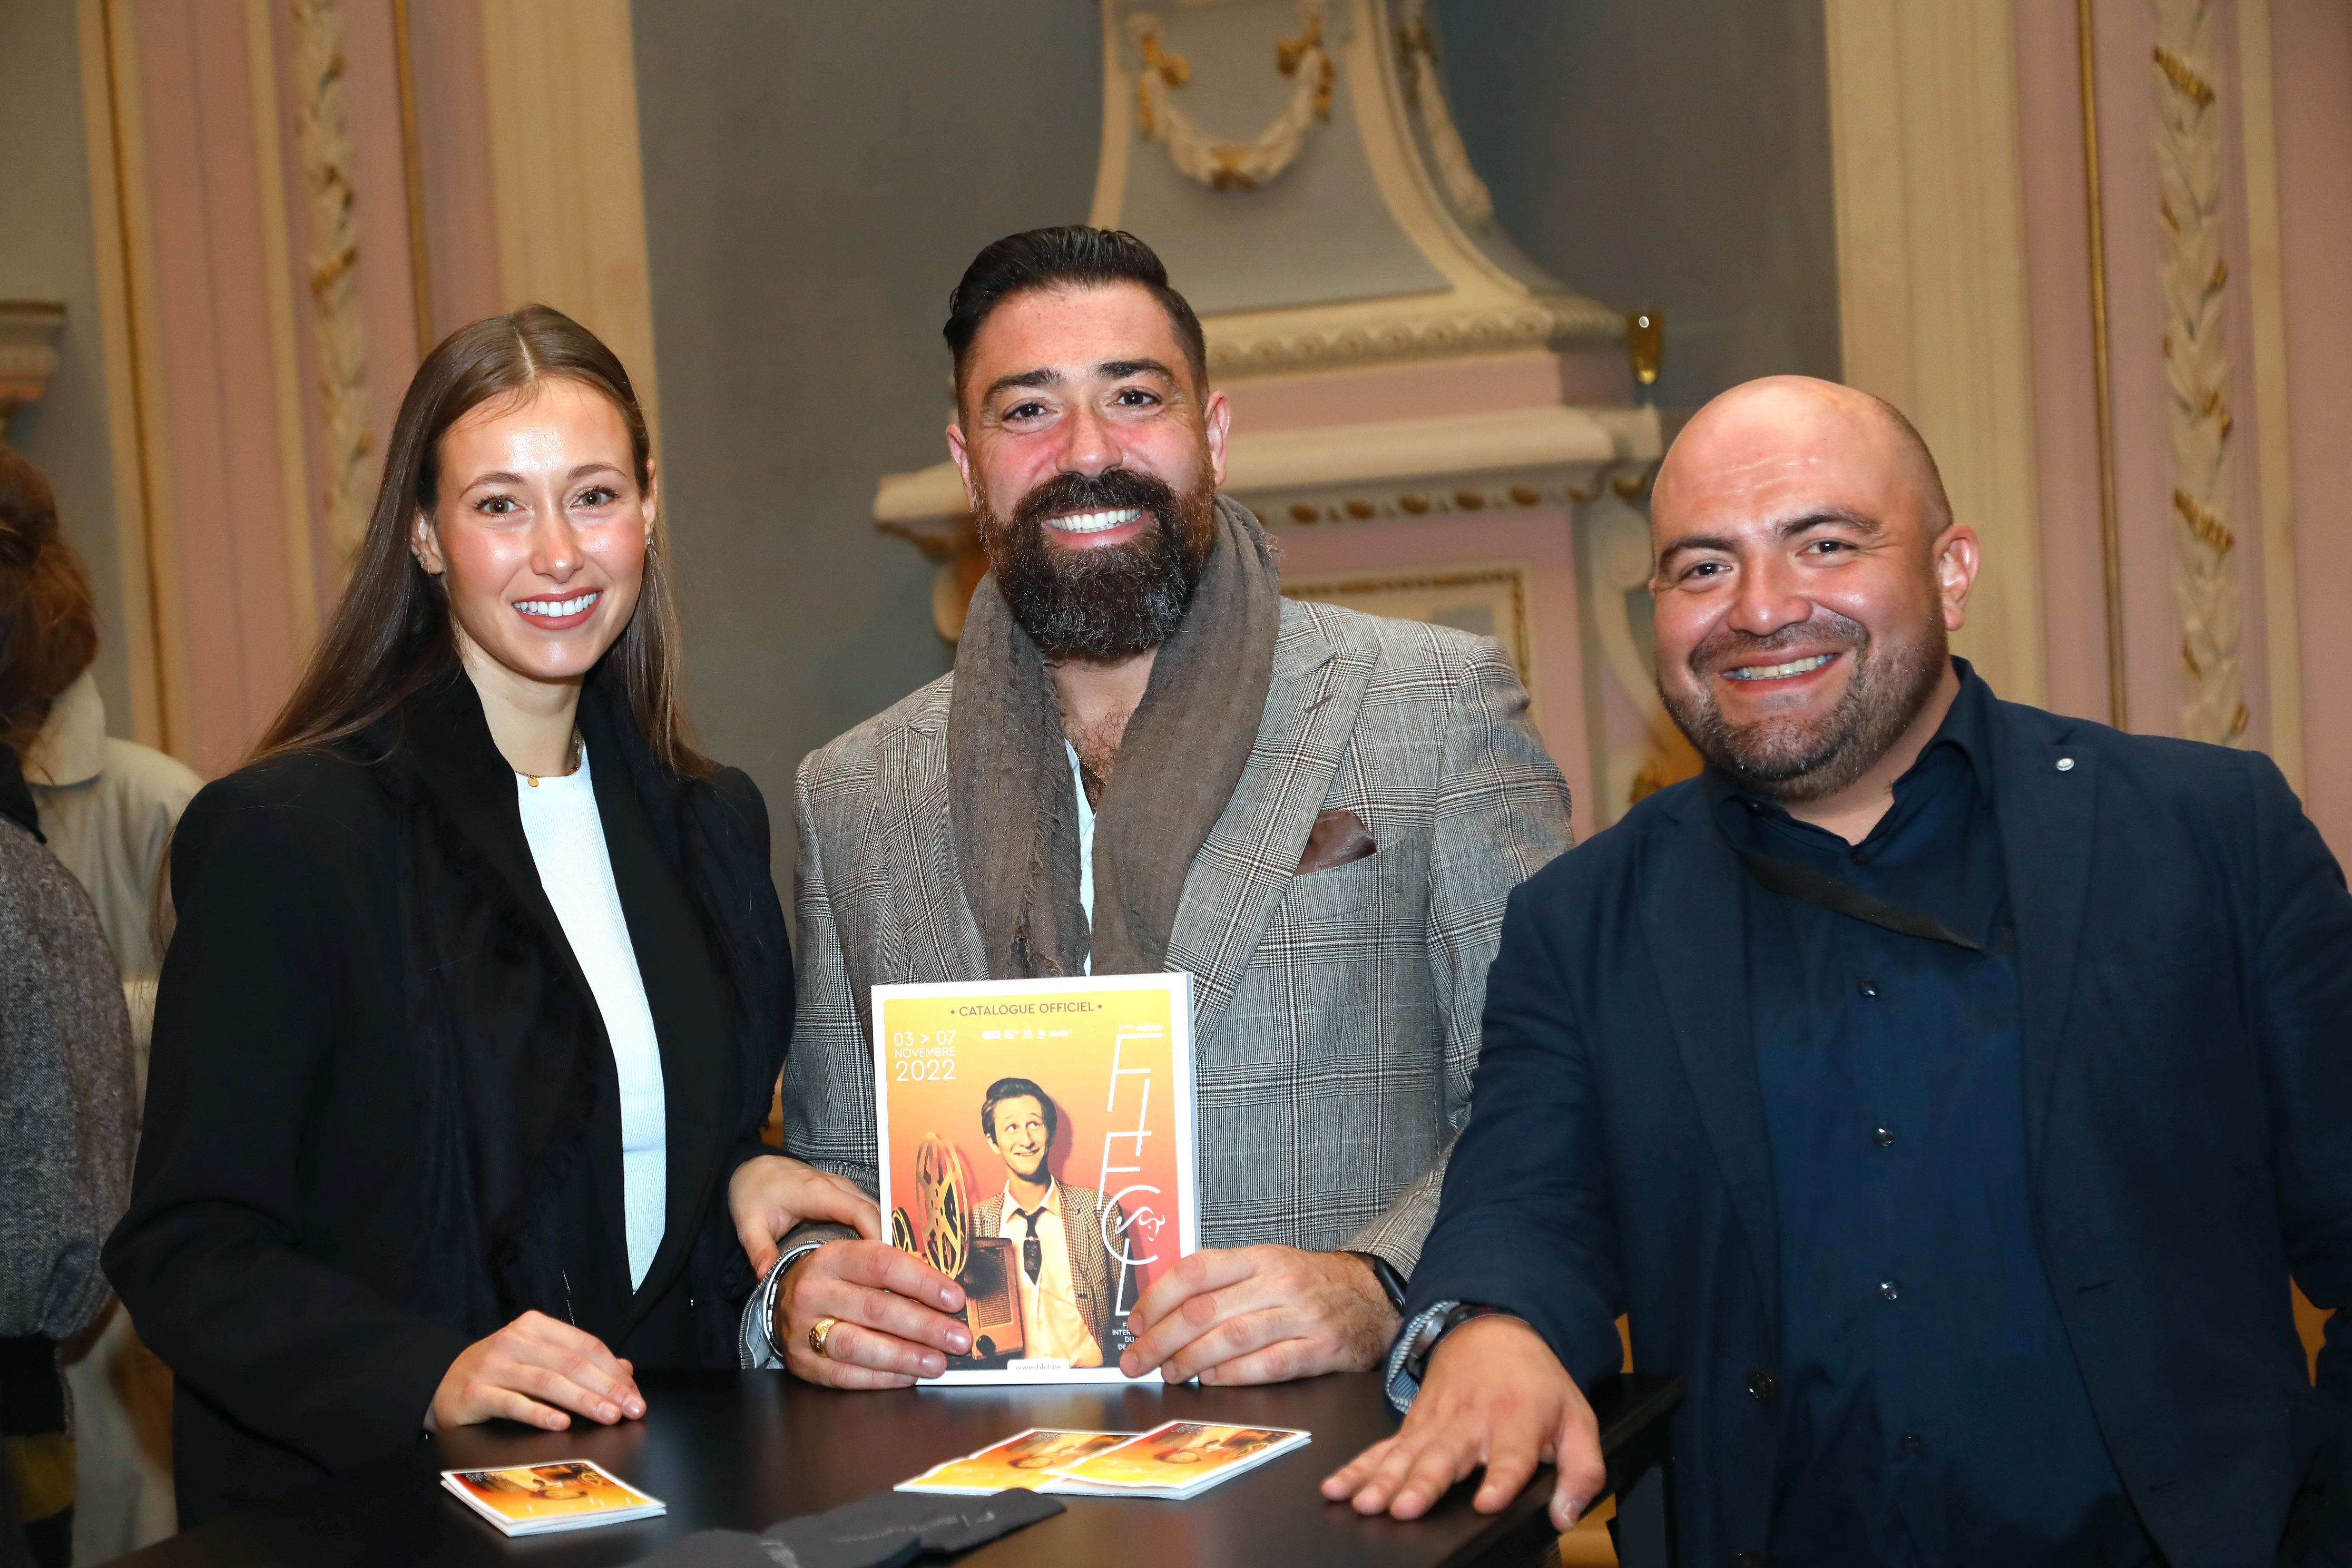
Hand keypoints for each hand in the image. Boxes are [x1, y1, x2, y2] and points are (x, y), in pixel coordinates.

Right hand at [426, 1310, 644, 1432]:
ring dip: (582, 1400)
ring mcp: (493, 1365)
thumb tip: (625, 1371)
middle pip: (571, 1363)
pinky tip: (561, 1424)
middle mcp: (515, 1340)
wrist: (444, 1384)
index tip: (635, 1396)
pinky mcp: (476, 1392)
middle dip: (606, 1388)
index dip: (614, 1372)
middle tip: (630, 1409)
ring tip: (607, 1416)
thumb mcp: (539, 1359)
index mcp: (535, 1326)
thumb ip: (579, 1362)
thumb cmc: (500, 1372)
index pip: (586, 1345)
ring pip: (547, 1382)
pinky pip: (513, 1403)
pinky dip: (540, 1413)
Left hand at [729, 1154, 881, 1277]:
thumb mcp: (749, 1223)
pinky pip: (870, 1211)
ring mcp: (844, 1188)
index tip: (886, 1267)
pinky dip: (878, 1231)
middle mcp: (838, 1186)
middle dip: (889, 1243)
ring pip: (878, 1210)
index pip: (861, 1212)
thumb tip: (766, 1278)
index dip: (878, 1237)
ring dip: (886, 1237)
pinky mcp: (845, 1194)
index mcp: (817, 1192)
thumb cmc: (752, 1192)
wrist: (753, 1168)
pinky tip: (880, 1256)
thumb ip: (759, 1250)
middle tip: (895, 1279)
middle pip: (877, 1212)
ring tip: (893, 1270)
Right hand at [775, 1240, 969, 1388]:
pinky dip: (880, 1377)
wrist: (782, 1301)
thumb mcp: (856, 1253)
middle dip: (924, 1326)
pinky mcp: (802, 1363)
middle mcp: (814, 1291)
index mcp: (832, 1257)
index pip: (882, 1265)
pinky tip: (908, 1376)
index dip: (922, 1282)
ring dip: (904, 1356)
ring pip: (858, 1345)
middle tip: (958, 1338)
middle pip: (875, 1309)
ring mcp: (803, 1329)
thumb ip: (894, 1260)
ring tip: (938, 1362)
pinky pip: (844, 1374)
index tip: (955, 1299)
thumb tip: (945, 1280)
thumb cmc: (837, 1278)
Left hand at [1118, 1245, 1397, 1384]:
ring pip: (1230, 1338)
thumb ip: (1222, 1282)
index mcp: (1258, 1257)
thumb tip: (1162, 1310)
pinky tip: (1211, 1380)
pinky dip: (1233, 1375)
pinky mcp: (1319, 1348)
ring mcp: (1300, 1315)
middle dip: (1160, 1339)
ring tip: (1169, 1373)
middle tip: (1137, 1360)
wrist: (1372, 1299)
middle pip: (1204, 1310)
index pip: (1194, 1271)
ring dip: (1190, 1360)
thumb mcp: (1267, 1266)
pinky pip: (1267, 1364)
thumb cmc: (1308, 1286)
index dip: (1156, 1299)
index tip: (1135, 1323)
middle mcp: (1278, 1282)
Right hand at [1320, 1315, 1603, 1530]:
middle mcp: (1471, 1423)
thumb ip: (1582, 1471)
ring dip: (1383, 1480)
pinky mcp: (1412, 1425)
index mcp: (1516, 1423)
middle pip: (1444, 1457)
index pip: (1509, 1457)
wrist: (1492, 1330)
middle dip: (1422, 1483)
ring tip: (1365, 1503)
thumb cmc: (1535, 1382)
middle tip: (1403, 1507)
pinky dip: (1357, 1467)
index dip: (1499, 1480)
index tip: (1485, 1502)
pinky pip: (1382, 1449)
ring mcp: (1435, 1423)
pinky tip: (1338, 1486)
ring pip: (1406, 1455)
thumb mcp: (1577, 1421)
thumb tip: (1566, 1516)